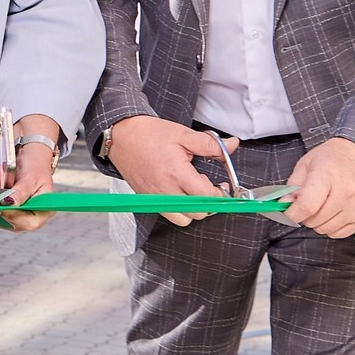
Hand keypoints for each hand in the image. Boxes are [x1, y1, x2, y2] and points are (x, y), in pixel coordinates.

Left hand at [0, 117, 62, 231]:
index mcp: (42, 213)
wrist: (32, 157)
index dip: (10, 213)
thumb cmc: (37, 167)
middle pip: (7, 218)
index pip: (25, 222)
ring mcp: (16, 213)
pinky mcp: (5, 207)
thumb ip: (20, 194)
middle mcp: (29, 216)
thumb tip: (8, 204)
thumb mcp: (31, 179)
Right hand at [103, 114, 232, 225]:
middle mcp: (166, 190)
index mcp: (178, 173)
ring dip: (193, 210)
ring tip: (192, 192)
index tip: (221, 186)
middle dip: (208, 203)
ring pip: (183, 220)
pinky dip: (178, 210)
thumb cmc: (149, 134)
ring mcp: (155, 198)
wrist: (122, 136)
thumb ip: (210, 144)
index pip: (207, 197)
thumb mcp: (184, 134)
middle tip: (207, 187)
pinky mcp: (147, 199)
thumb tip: (232, 145)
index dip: (219, 193)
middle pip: (198, 213)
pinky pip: (168, 215)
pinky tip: (178, 192)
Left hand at [283, 136, 354, 238]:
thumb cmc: (334, 158)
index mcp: (328, 175)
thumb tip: (284, 204)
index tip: (288, 212)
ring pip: (325, 229)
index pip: (307, 205)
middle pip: (314, 220)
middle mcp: (346, 192)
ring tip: (323, 205)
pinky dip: (331, 227)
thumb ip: (293, 186)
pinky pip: (339, 234)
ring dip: (318, 222)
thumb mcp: (306, 164)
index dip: (292, 213)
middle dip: (305, 215)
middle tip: (309, 202)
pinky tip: (334, 211)